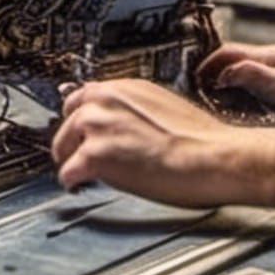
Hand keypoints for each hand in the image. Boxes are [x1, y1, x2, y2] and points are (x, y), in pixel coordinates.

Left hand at [51, 78, 274, 211]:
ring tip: (84, 176)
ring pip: (62, 146)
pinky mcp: (94, 156)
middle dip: (73, 139)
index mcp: (126, 86)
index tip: (85, 134)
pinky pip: (67, 174)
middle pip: (67, 119)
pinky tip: (85, 188)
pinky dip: (74, 184)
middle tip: (82, 158)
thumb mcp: (166, 106)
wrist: (212, 156)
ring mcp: (97, 127)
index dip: (83, 119)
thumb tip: (128, 124)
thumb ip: (137, 109)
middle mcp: (107, 100)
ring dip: (71, 161)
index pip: (84, 96)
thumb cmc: (201, 138)